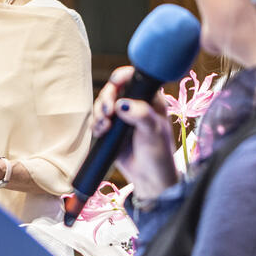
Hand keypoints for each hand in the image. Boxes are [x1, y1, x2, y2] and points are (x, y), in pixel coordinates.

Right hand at [93, 66, 177, 199]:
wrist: (149, 179)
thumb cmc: (158, 155)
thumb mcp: (153, 132)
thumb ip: (140, 114)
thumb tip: (121, 103)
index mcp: (151, 100)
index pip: (135, 79)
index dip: (122, 77)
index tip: (115, 83)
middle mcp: (135, 105)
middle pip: (113, 89)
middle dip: (106, 98)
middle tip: (107, 111)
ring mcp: (122, 117)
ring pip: (103, 104)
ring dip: (99, 112)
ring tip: (105, 125)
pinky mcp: (111, 129)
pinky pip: (97, 120)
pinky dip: (96, 124)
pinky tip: (102, 131)